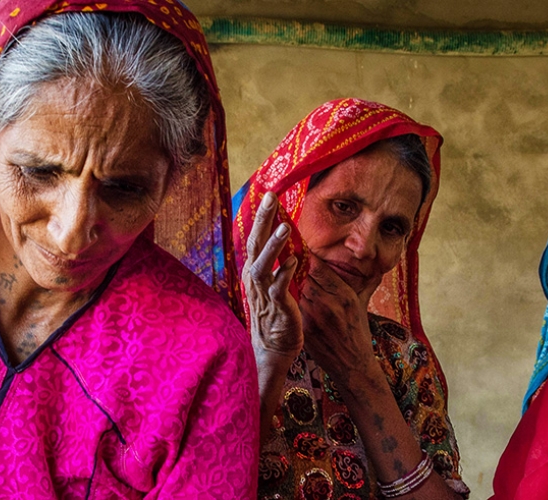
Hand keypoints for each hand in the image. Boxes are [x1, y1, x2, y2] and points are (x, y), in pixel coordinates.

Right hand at [242, 192, 301, 361]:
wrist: (273, 348)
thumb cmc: (275, 313)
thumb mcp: (273, 282)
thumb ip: (278, 261)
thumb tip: (286, 236)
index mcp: (254, 271)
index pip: (255, 239)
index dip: (261, 217)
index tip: (269, 195)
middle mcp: (254, 279)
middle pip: (254, 244)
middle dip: (262, 221)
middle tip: (271, 198)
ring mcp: (263, 294)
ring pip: (262, 265)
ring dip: (273, 246)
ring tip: (284, 227)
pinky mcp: (276, 308)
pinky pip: (278, 288)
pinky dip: (284, 273)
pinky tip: (294, 260)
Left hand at [299, 256, 379, 386]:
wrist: (353, 366)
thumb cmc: (358, 333)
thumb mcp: (362, 305)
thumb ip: (365, 283)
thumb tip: (375, 266)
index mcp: (344, 294)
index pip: (318, 266)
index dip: (308, 258)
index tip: (303, 252)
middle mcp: (328, 303)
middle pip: (304, 277)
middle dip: (300, 272)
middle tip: (294, 266)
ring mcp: (314, 316)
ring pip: (297, 291)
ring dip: (296, 288)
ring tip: (295, 285)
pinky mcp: (303, 328)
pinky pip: (294, 308)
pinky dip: (293, 303)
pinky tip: (293, 303)